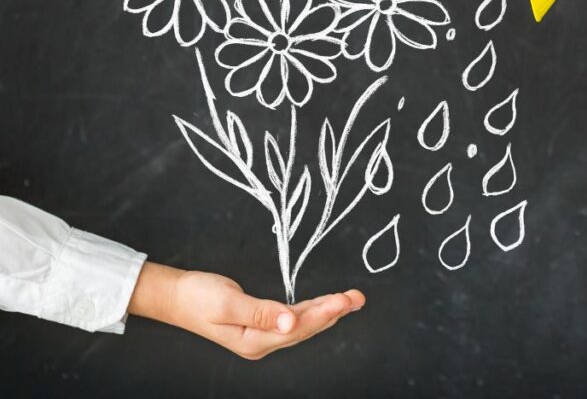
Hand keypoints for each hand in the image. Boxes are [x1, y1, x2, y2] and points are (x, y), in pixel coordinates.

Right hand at [127, 262, 364, 359]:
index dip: (323, 314)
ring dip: (327, 311)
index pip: (297, 329)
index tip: (344, 300)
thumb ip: (260, 313)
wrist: (176, 296)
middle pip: (305, 329)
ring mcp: (260, 336)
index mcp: (252, 341)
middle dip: (334, 313)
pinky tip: (326, 304)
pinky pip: (293, 319)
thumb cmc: (197, 297)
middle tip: (357, 297)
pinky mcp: (260, 325)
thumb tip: (291, 322)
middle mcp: (260, 343)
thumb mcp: (227, 302)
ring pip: (302, 325)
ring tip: (351, 299)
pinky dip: (312, 309)